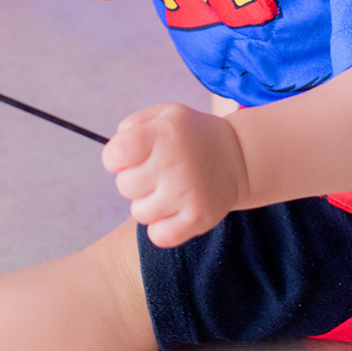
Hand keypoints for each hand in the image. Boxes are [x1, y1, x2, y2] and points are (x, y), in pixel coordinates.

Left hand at [102, 102, 247, 246]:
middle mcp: (175, 162)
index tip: (130, 156)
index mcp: (164, 133)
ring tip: (167, 189)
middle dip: (134, 180)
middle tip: (155, 172)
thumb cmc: (190, 135)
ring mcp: (186, 193)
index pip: (115, 155)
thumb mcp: (165, 114)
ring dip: (148, 203)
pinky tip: (172, 211)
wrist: (237, 155)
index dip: (115, 158)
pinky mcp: (198, 218)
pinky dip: (161, 228)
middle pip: (124, 186)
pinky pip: (159, 236)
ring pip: (139, 212)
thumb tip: (114, 152)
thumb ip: (132, 126)